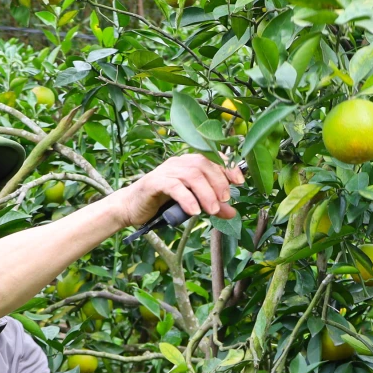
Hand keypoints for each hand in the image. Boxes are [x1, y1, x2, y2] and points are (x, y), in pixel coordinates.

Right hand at [112, 154, 243, 229]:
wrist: (132, 208)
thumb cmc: (162, 204)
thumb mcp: (192, 205)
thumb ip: (212, 206)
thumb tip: (233, 213)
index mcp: (188, 164)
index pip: (212, 159)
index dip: (228, 167)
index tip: (239, 182)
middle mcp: (178, 163)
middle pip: (203, 165)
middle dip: (218, 182)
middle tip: (224, 201)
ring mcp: (165, 171)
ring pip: (191, 175)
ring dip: (205, 193)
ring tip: (212, 210)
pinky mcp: (154, 182)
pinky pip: (174, 187)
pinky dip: (187, 198)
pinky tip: (194, 211)